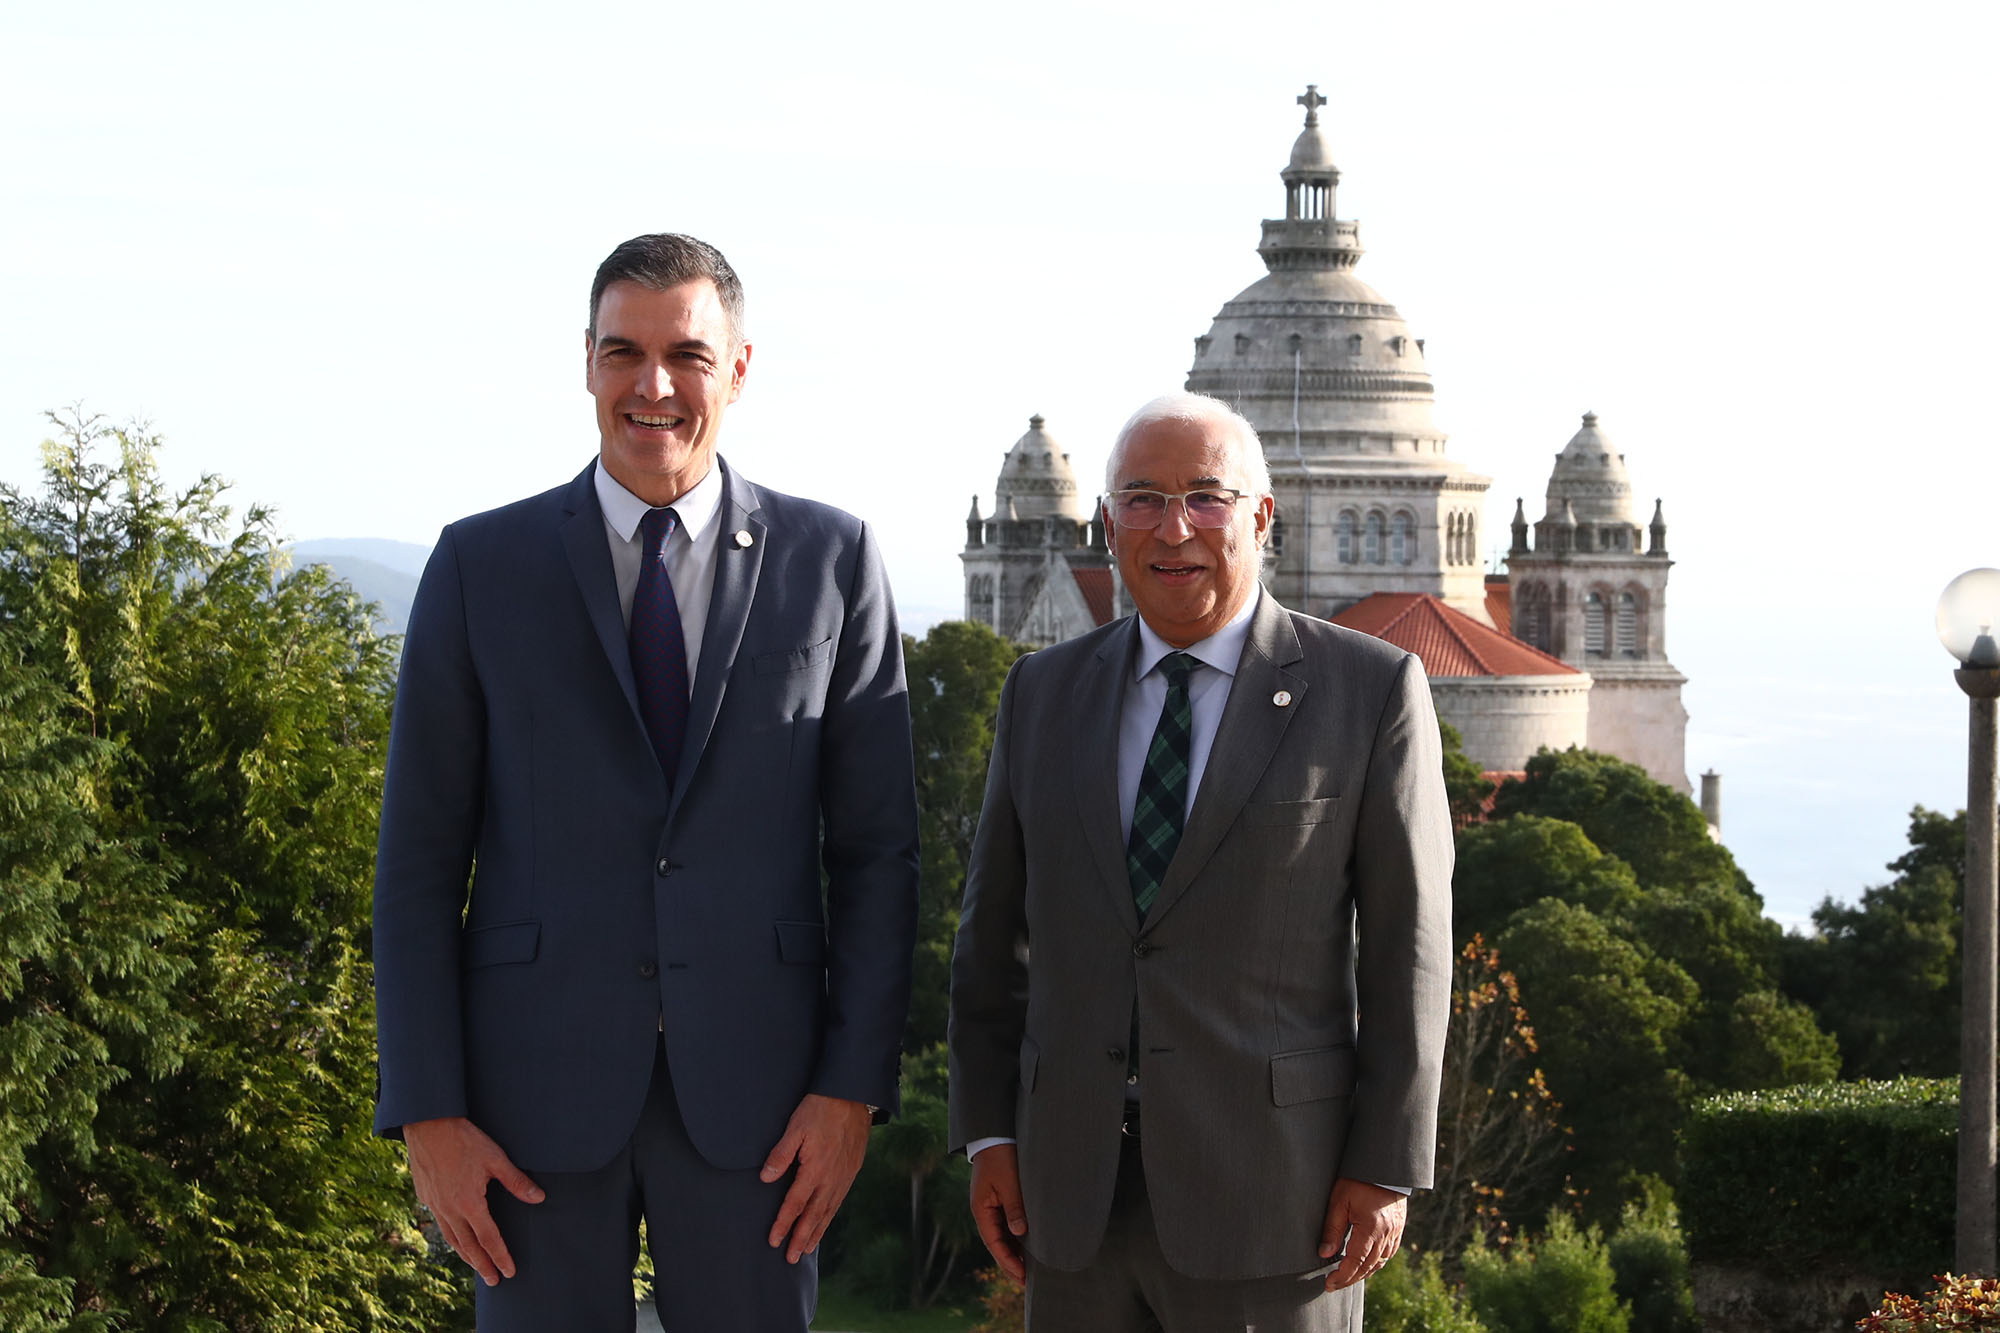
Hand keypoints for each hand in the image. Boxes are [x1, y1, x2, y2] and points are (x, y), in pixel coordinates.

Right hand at [403, 1116, 544, 1286]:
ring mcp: (435, 1205)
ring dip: (465, 1255)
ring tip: (476, 1266)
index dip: (501, 1257)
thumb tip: (539, 1198)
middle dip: (483, 1265)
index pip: (490, 1239)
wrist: (428, 1124)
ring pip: (451, 1238)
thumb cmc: (465, 1139)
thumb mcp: (496, 1158)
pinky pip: (440, 1223)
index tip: (509, 1272)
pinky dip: (450, 1236)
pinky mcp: (425, 1196)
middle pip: (469, 1246)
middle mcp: (450, 1210)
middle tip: (493, 1280)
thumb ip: (516, 1182)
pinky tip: (455, 1237)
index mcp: (470, 1204)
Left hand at [761, 1094, 870, 1263]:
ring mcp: (844, 1176)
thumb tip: (766, 1178)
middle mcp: (831, 1178)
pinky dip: (830, 1215)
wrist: (852, 1095)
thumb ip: (781, 1155)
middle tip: (791, 1258)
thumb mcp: (795, 1128)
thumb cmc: (819, 1109)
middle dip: (801, 1238)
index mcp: (815, 1169)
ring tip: (807, 1248)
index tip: (774, 1241)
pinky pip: (839, 1200)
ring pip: (828, 1211)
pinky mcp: (852, 1170)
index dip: (783, 1224)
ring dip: (816, 1231)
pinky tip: (826, 1221)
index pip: (795, 1204)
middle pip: (814, 1215)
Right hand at [968, 1143, 1027, 1281]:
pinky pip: (1007, 1226)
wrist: (995, 1135)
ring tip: (1029, 1270)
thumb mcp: (1009, 1183)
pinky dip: (1016, 1239)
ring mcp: (991, 1208)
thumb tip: (1020, 1233)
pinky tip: (1027, 1248)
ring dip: (1014, 1253)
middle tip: (1026, 1282)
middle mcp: (984, 1212)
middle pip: (996, 1244)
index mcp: (981, 1210)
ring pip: (1002, 1237)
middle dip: (1010, 1263)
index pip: (993, 1243)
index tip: (1021, 1276)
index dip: (1007, 1261)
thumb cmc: (1001, 1157)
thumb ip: (1014, 1208)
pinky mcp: (1000, 1202)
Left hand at [1319, 1178, 1405, 1289]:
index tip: (1329, 1284)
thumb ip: (1332, 1229)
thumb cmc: (1358, 1180)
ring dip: (1363, 1273)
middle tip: (1334, 1285)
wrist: (1384, 1167)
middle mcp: (1386, 1235)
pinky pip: (1388, 1254)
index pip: (1355, 1262)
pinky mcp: (1398, 1229)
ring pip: (1379, 1263)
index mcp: (1371, 1229)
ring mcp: (1394, 1233)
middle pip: (1368, 1267)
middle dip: (1350, 1279)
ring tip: (1347, 1277)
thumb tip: (1324, 1253)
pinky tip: (1366, 1264)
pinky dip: (1376, 1263)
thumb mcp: (1339, 1201)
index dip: (1342, 1276)